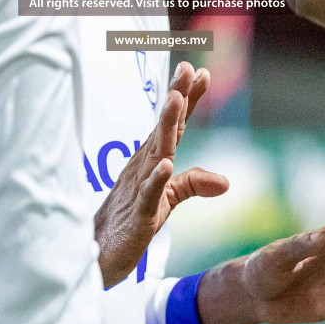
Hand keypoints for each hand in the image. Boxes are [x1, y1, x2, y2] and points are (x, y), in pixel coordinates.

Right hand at [95, 62, 229, 287]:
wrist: (98, 255)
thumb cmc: (129, 221)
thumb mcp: (167, 200)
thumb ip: (191, 184)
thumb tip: (226, 181)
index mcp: (151, 161)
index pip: (173, 126)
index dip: (187, 100)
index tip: (200, 71)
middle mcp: (144, 167)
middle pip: (164, 129)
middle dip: (176, 98)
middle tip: (186, 68)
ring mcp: (139, 188)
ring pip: (155, 152)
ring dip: (166, 126)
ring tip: (176, 99)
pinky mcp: (138, 214)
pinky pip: (148, 195)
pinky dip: (156, 179)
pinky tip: (164, 164)